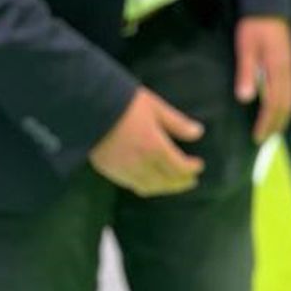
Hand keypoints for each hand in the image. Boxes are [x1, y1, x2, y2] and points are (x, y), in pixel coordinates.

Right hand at [90, 87, 204, 195]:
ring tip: (174, 184)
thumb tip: (198, 132)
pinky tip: (151, 182)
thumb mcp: (156, 107)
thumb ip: (177, 123)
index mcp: (155, 147)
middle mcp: (142, 164)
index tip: (199, 166)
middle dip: (181, 183)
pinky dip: (147, 187)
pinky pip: (133, 186)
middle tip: (191, 181)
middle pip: (166, 182)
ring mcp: (125, 170)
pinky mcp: (111, 171)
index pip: (179, 167)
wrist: (91, 108)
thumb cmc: (126, 102)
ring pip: (150, 187)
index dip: (191, 169)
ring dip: (165, 188)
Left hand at [234, 16, 290, 141]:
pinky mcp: (289, 62)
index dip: (266, 122)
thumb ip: (246, 72)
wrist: (268, 4)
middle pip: (287, 104)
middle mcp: (288, 69)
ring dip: (283, 116)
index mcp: (277, 67)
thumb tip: (246, 98)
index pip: (274, 103)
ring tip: (272, 130)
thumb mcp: (245, 46)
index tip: (257, 137)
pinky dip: (286, 104)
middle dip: (277, 124)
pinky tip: (277, 108)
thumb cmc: (253, 24)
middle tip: (264, 139)